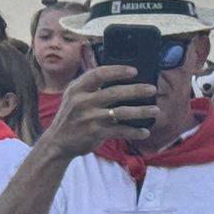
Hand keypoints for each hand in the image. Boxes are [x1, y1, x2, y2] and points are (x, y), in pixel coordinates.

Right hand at [43, 65, 159, 157]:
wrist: (58, 142)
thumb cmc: (71, 116)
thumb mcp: (73, 97)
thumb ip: (90, 85)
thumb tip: (118, 75)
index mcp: (77, 89)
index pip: (99, 74)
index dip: (118, 70)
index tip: (134, 71)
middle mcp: (82, 101)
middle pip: (115, 92)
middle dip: (137, 90)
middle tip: (152, 89)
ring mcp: (89, 117)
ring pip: (122, 112)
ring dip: (141, 111)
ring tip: (155, 110)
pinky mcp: (95, 132)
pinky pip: (120, 130)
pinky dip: (135, 131)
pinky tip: (144, 131)